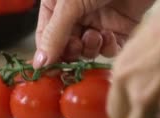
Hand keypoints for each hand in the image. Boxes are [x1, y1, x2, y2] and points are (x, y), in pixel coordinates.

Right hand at [33, 0, 155, 66]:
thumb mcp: (70, 3)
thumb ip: (55, 33)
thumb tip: (40, 63)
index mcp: (57, 5)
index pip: (45, 36)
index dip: (47, 54)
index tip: (48, 69)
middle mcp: (76, 15)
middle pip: (66, 47)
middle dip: (70, 51)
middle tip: (76, 47)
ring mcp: (98, 22)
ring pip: (87, 50)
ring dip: (89, 48)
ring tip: (94, 36)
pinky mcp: (119, 28)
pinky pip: (109, 49)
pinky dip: (108, 47)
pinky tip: (108, 35)